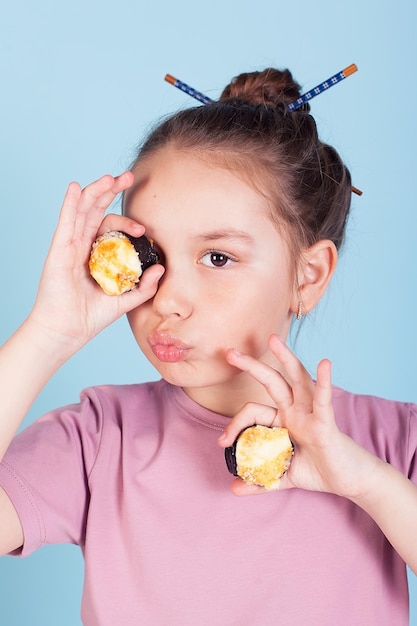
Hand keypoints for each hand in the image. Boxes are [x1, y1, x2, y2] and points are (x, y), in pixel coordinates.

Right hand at [28, 173, 163, 352]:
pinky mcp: (59, 250)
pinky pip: (66, 223)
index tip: (143, 229)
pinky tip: (76, 187)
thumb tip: (162, 267)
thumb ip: (144, 286)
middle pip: (96, 211)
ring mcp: (70, 246)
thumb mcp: (125, 299)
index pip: (111, 228)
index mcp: (96, 255)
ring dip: (96, 191)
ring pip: (83, 211)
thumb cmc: (91, 316)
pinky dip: (70, 204)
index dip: (127, 222)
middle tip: (129, 178)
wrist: (68, 331)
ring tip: (111, 177)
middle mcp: (82, 246)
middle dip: (111, 192)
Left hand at [218, 334, 378, 497]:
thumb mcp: (283, 477)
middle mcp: (296, 410)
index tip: (222, 443)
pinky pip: (324, 401)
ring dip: (285, 357)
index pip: (253, 411)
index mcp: (283, 419)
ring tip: (273, 339)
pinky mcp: (326, 423)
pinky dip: (324, 382)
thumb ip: (260, 481)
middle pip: (272, 381)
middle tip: (230, 352)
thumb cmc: (320, 470)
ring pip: (297, 379)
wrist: (349, 481)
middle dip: (251, 365)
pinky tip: (325, 364)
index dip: (234, 424)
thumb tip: (234, 488)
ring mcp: (311, 413)